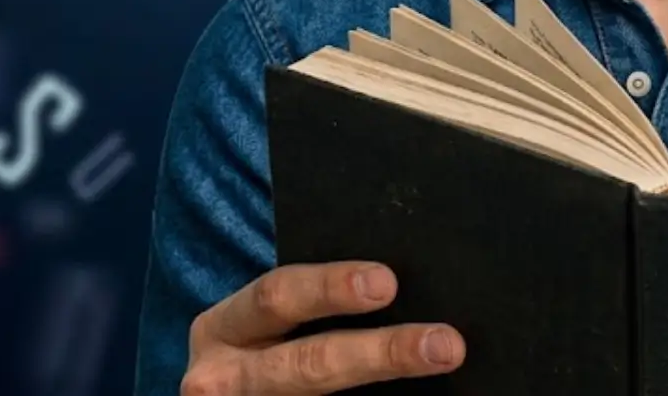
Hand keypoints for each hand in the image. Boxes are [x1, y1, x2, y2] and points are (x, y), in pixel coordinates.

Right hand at [181, 260, 463, 394]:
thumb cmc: (257, 346)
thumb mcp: (261, 326)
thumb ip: (308, 308)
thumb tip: (399, 292)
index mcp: (224, 327)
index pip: (278, 296)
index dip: (331, 287)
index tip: (388, 282)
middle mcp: (222, 378)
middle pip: (308, 364)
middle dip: (381, 354)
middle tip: (445, 343)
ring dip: (389, 386)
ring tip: (441, 365)